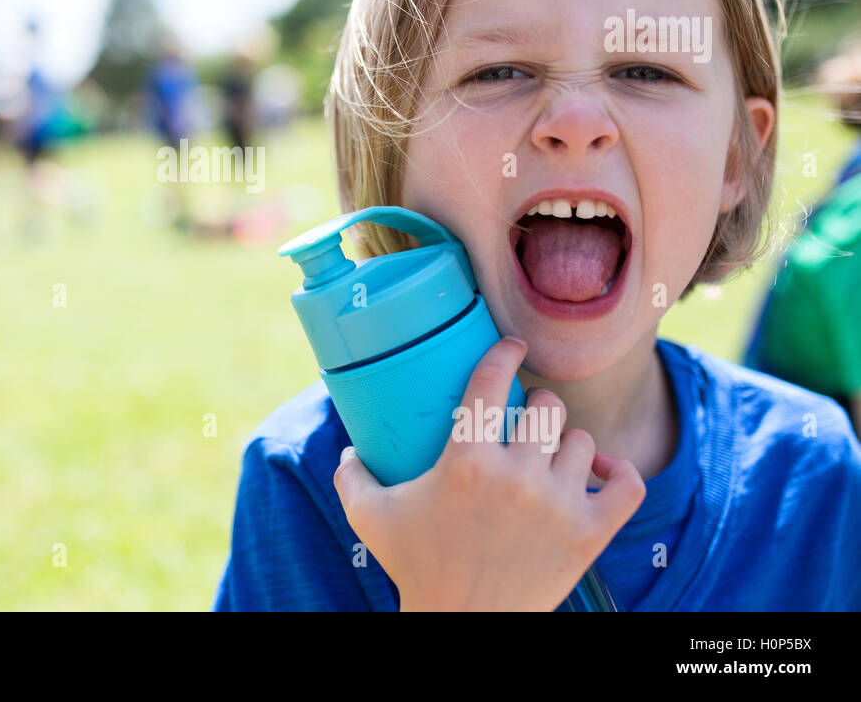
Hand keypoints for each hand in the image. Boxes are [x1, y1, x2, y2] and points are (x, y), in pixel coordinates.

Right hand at [332, 337, 645, 610]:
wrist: (463, 627)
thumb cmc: (415, 568)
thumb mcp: (369, 517)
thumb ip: (351, 476)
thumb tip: (347, 447)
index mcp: (465, 461)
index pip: (491, 381)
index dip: (504, 353)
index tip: (513, 346)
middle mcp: (516, 476)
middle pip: (547, 408)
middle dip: (535, 407)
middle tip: (525, 421)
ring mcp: (558, 505)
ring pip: (582, 441)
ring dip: (567, 443)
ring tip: (551, 455)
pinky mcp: (589, 534)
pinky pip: (627, 483)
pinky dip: (618, 471)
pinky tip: (597, 472)